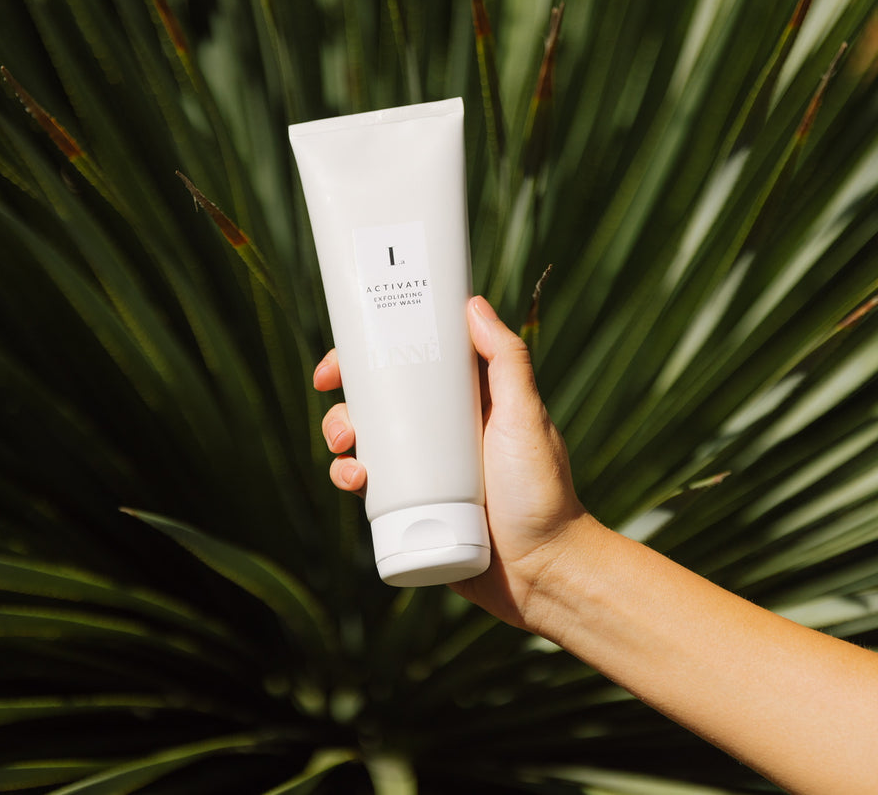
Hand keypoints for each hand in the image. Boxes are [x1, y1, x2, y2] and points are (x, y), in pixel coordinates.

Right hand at [313, 295, 594, 629]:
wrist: (542, 573)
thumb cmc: (544, 491)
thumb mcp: (526, 417)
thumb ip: (507, 362)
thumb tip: (471, 304)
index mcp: (467, 401)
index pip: (413, 363)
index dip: (372, 354)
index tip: (343, 355)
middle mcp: (443, 432)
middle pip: (379, 402)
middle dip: (346, 399)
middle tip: (333, 400)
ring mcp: (426, 471)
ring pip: (367, 444)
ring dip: (340, 437)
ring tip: (345, 449)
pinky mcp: (415, 509)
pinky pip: (370, 488)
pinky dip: (350, 479)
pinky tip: (355, 483)